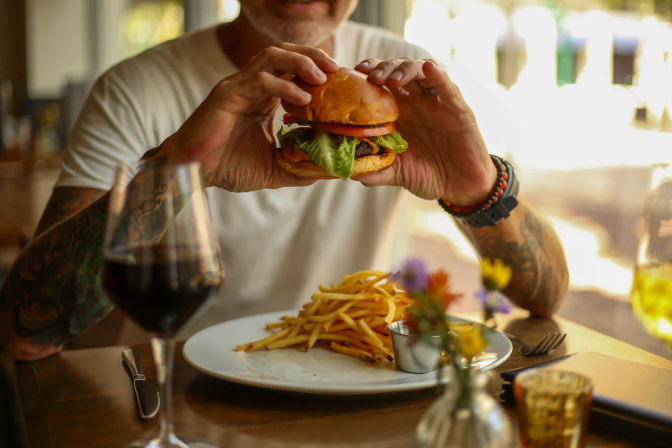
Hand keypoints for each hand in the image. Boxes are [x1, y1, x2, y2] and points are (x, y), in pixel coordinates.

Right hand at [157, 43, 338, 190]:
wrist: (193, 172)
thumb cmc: (228, 167)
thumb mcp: (274, 169)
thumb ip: (300, 166)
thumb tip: (331, 171)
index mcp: (263, 97)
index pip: (292, 70)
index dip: (317, 70)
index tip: (342, 81)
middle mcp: (251, 86)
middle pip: (285, 54)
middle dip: (313, 56)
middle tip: (338, 69)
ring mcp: (238, 87)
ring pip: (272, 57)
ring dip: (301, 62)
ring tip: (323, 76)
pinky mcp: (227, 95)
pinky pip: (259, 80)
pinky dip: (283, 85)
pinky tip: (302, 98)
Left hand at [353, 58, 495, 205]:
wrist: (459, 188)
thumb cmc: (428, 175)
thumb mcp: (397, 173)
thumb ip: (376, 171)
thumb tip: (350, 172)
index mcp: (400, 112)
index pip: (381, 82)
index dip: (368, 73)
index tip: (353, 74)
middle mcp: (417, 102)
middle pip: (398, 71)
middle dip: (383, 68)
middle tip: (371, 76)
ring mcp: (438, 103)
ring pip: (422, 72)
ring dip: (406, 69)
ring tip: (392, 79)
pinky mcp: (458, 111)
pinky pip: (449, 89)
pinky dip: (439, 77)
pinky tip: (428, 68)